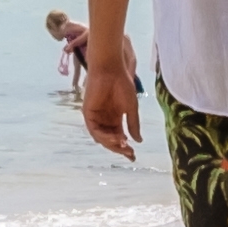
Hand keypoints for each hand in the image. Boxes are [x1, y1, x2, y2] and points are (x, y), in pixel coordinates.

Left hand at [72, 26, 140, 156]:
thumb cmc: (122, 84)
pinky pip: (94, 130)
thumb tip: (139, 140)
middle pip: (110, 140)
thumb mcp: (131, 108)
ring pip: (102, 138)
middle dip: (119, 148)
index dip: (125, 147)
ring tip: (123, 144)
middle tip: (129, 153)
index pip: (119, 137)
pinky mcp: (88, 113)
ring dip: (112, 144)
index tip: (133, 156)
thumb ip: (133, 124)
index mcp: (115, 118)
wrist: (111, 70)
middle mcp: (104, 120)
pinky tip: (114, 138)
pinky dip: (103, 136)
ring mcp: (96, 117)